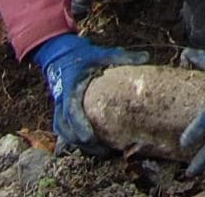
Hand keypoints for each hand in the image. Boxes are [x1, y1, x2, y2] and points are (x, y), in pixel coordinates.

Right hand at [33, 30, 145, 150]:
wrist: (60, 54)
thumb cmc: (83, 55)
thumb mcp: (101, 53)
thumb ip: (120, 57)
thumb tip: (146, 58)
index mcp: (71, 86)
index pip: (71, 109)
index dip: (79, 124)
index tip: (90, 137)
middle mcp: (61, 100)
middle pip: (67, 128)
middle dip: (83, 142)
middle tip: (104, 150)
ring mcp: (58, 107)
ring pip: (63, 131)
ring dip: (79, 144)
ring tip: (101, 151)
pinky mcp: (59, 111)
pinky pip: (63, 130)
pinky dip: (74, 140)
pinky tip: (91, 146)